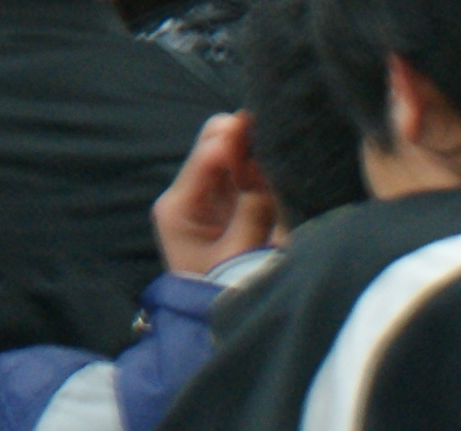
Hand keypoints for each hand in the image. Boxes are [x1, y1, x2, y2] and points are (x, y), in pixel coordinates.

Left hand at [152, 113, 278, 278]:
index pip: (208, 153)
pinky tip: (278, 169)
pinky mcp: (226, 204)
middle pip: (217, 141)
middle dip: (245, 136)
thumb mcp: (238, 256)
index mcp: (178, 206)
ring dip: (254, 149)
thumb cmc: (222, 292)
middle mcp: (187, 194)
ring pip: (232, 151)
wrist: (210, 325)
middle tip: (278, 144)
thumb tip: (263, 164)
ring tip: (282, 157)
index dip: (238, 138)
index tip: (269, 135)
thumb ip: (253, 211)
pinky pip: (243, 172)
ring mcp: (206, 197)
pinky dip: (259, 166)